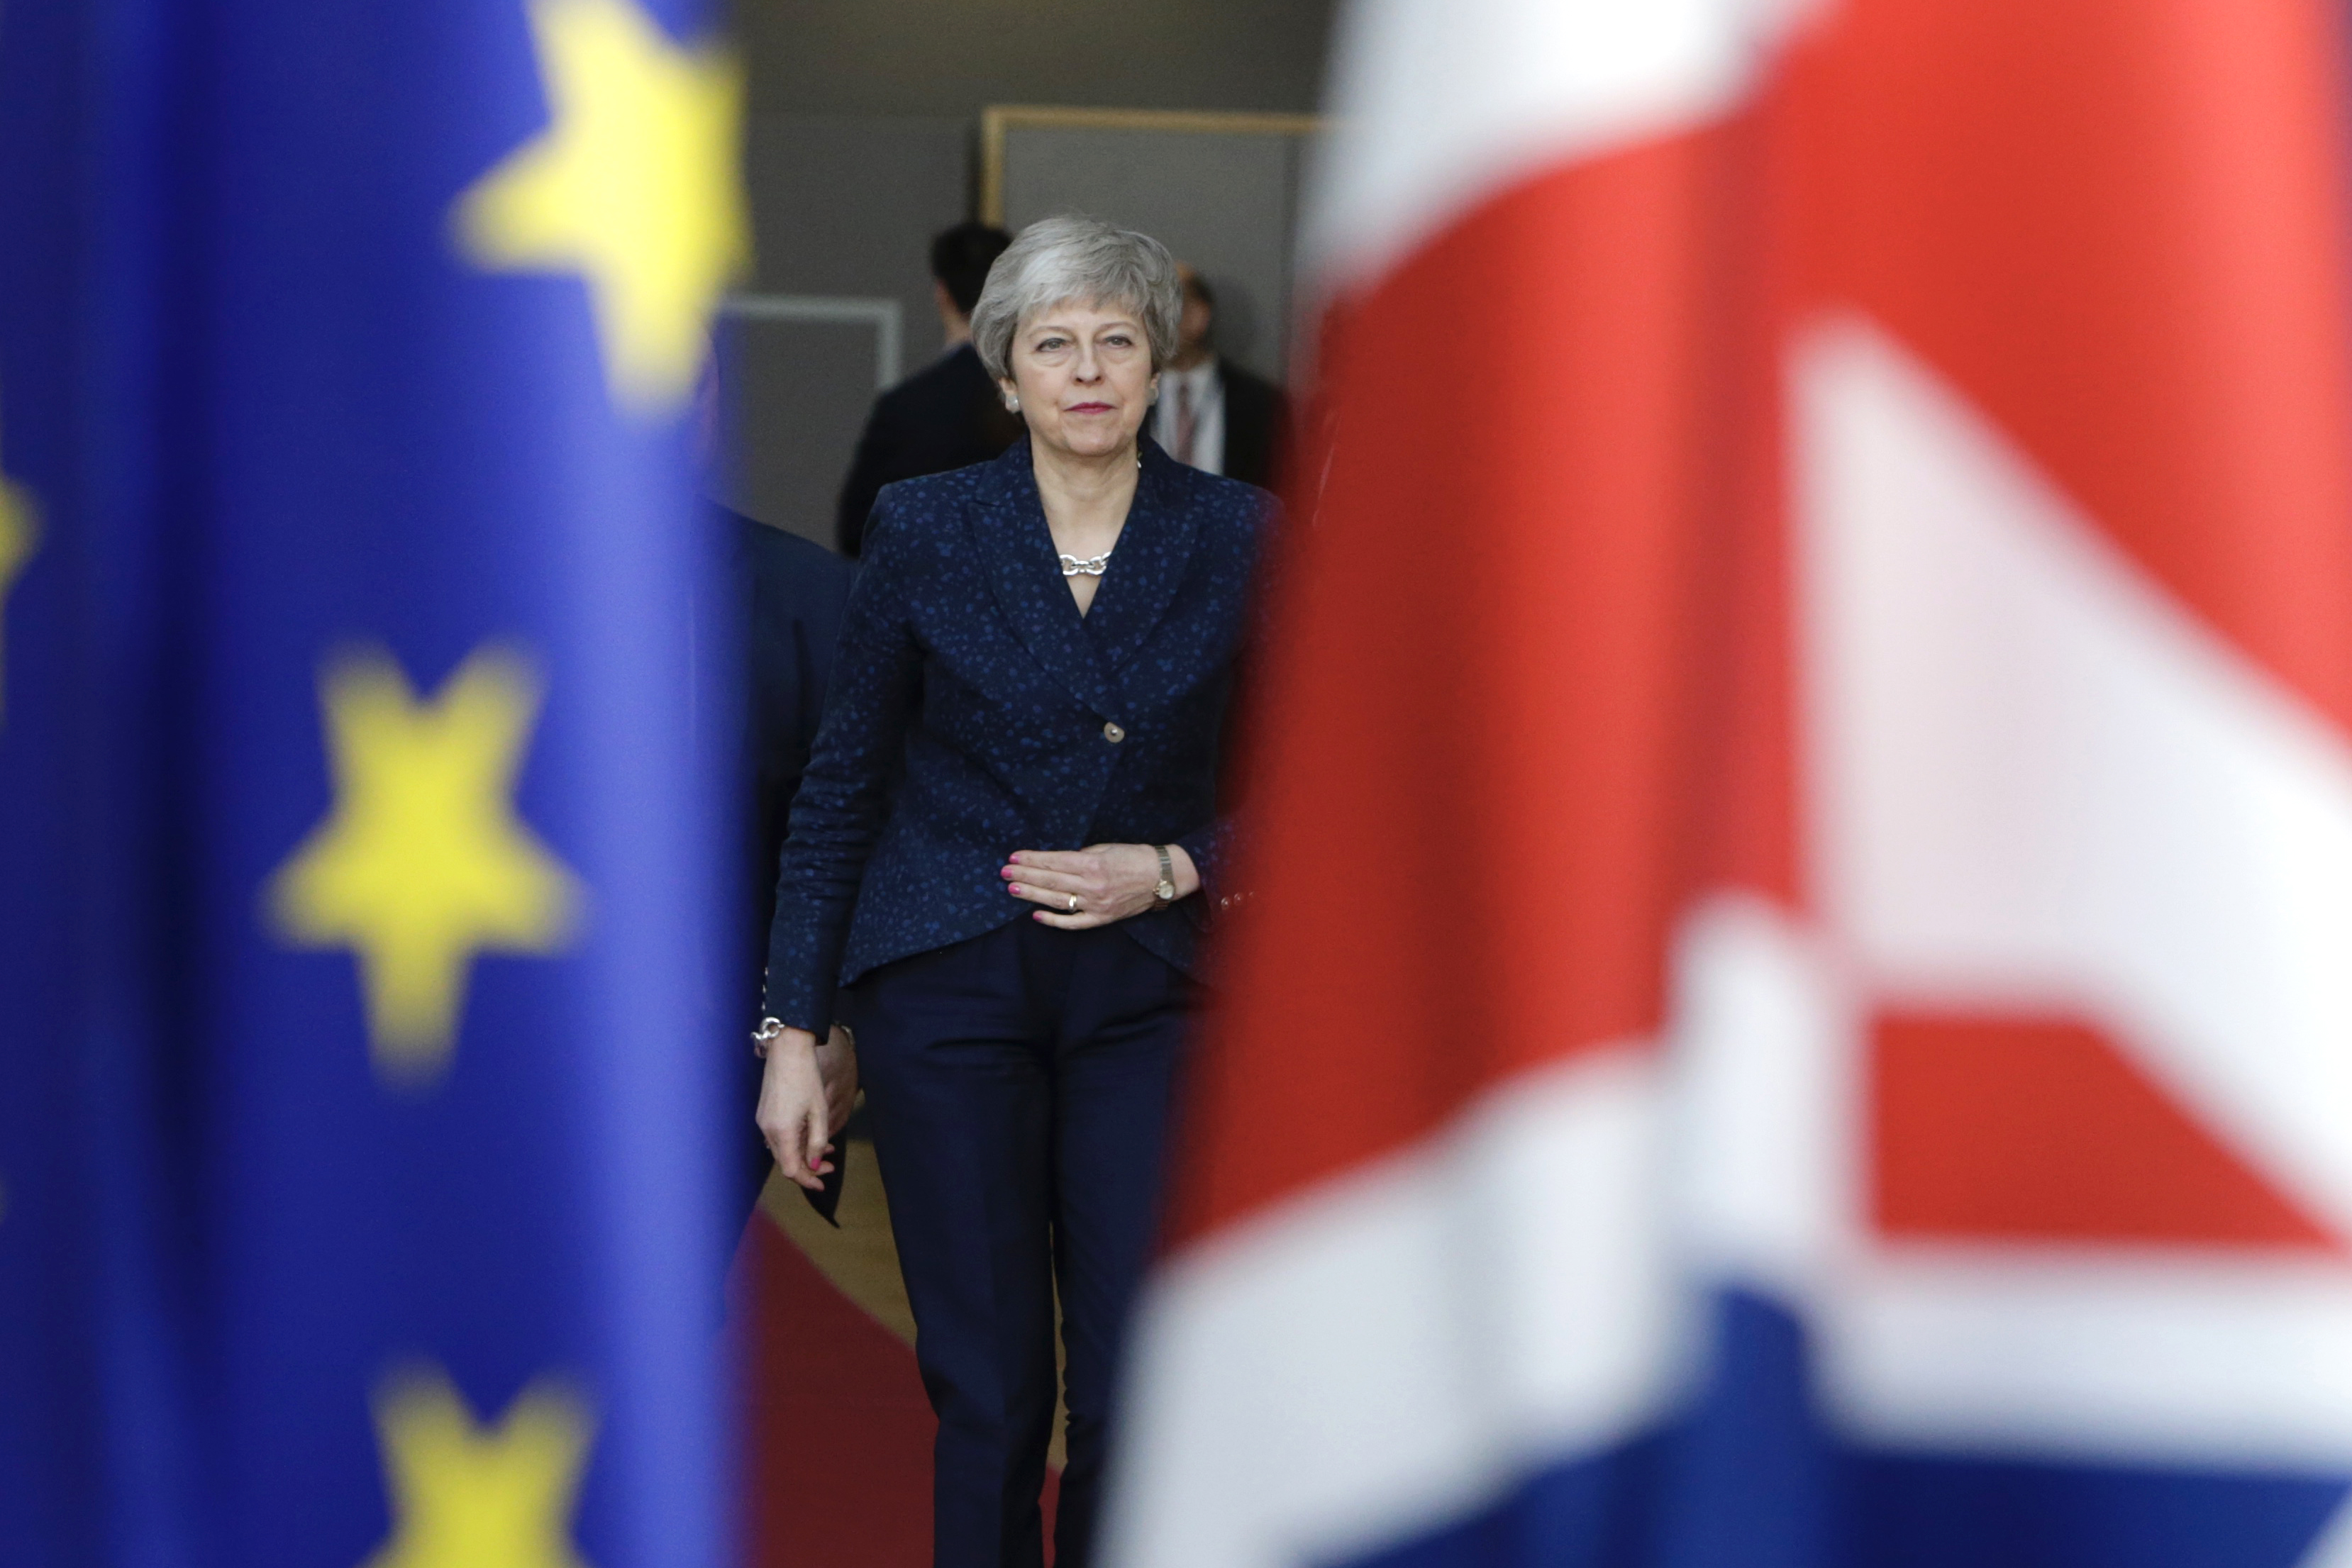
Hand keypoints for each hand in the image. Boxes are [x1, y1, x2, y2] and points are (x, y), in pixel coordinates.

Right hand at [755, 1025, 857, 1190]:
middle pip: (786, 1162)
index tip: (823, 1185)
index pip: (792, 1170)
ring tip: (827, 1150)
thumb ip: (817, 1142)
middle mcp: (768, 1130)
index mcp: (782, 1132)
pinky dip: (795, 1141)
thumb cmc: (806, 1078)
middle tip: (832, 1166)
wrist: (787, 1051)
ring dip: (804, 1154)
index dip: (807, 1181)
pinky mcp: (764, 1114)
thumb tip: (815, 1165)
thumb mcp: (819, 1112)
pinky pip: (779, 1136)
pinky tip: (811, 1135)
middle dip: (809, 1168)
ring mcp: (763, 1122)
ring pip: (783, 1150)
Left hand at [1002, 842, 1197, 928]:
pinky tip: (1037, 915)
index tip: (1014, 858)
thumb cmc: (1135, 857)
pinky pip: (1073, 922)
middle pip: (1051, 881)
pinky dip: (1054, 920)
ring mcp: (1096, 905)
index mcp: (1093, 864)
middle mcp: (1091, 886)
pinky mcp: (1101, 918)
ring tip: (1013, 890)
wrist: (1162, 877)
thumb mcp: (1106, 848)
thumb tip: (1058, 862)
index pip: (1054, 862)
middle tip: (1005, 873)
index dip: (1032, 860)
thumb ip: (1081, 856)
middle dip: (1025, 876)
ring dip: (1033, 895)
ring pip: (1057, 901)